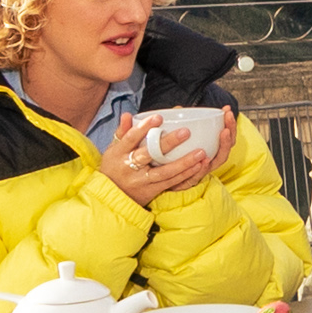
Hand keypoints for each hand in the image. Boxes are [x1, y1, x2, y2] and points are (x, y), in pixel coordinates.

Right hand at [96, 109, 224, 206]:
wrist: (111, 198)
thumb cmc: (114, 168)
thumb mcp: (114, 150)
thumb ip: (123, 132)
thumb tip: (128, 114)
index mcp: (118, 153)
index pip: (130, 138)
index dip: (143, 128)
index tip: (158, 117)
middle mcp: (129, 167)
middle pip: (149, 154)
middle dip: (168, 143)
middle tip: (186, 132)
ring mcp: (141, 180)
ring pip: (164, 171)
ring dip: (184, 162)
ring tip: (200, 152)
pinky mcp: (151, 190)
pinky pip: (170, 182)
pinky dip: (185, 174)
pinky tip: (198, 166)